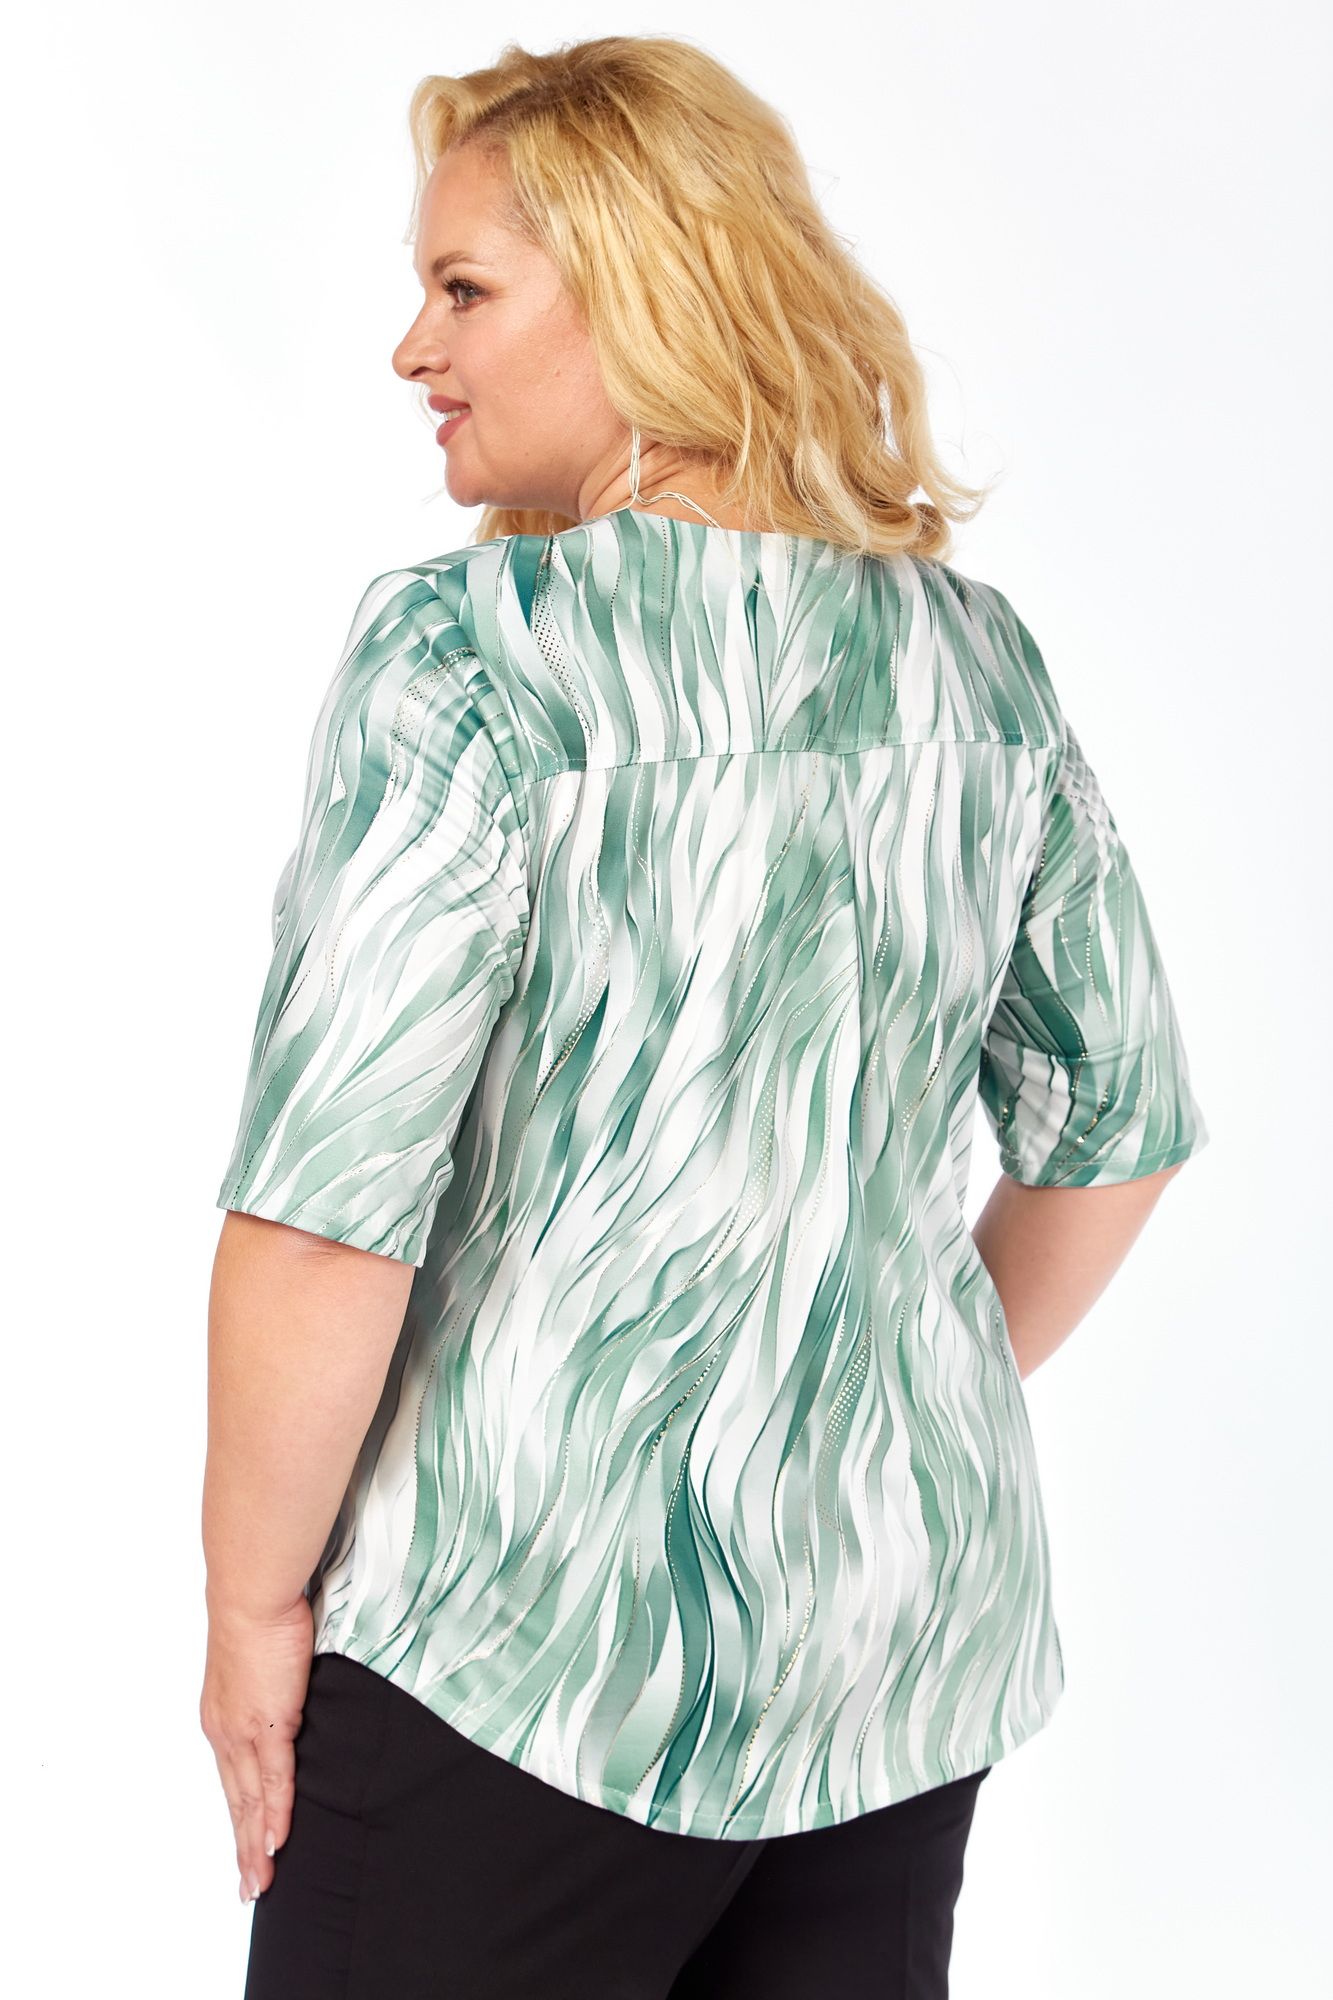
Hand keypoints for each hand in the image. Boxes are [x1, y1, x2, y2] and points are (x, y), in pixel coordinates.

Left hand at [200, 1592, 313, 1903]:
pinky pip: (273, 1779)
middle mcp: (225, 1730)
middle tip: (250, 1886)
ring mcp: (244, 1730)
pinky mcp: (268, 1722)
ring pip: (250, 1800)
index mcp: (221, 1717)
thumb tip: (283, 1703)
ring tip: (261, 1879)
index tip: (245, 1849)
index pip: (231, 1780)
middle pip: (236, 1801)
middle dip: (243, 1847)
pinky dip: (275, 1813)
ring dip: (256, 1844)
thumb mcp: (261, 1664)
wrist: (252, 1595)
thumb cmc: (260, 1615)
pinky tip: (277, 1839)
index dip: (239, 1818)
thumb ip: (269, 1691)